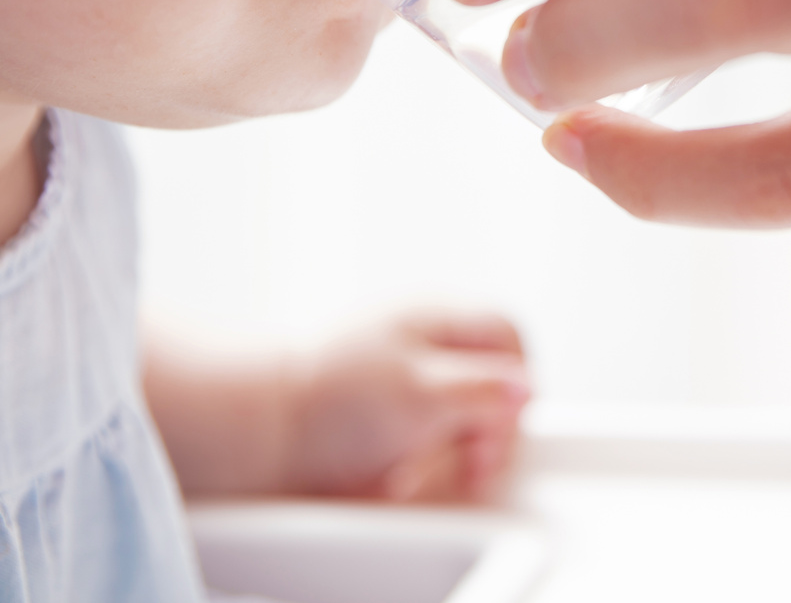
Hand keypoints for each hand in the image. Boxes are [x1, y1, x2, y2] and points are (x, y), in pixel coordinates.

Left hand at [284, 313, 530, 501]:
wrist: (265, 431)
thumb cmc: (331, 398)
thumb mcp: (419, 393)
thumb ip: (479, 390)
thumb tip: (525, 390)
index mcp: (436, 318)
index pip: (507, 335)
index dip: (515, 380)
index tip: (500, 421)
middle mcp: (428, 346)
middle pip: (494, 386)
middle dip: (482, 431)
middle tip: (466, 459)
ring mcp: (412, 383)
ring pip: (466, 422)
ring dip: (447, 455)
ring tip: (412, 467)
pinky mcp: (396, 422)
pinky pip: (435, 446)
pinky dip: (423, 467)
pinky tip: (398, 472)